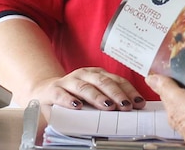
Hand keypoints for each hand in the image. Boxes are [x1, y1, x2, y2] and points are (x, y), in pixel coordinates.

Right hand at [30, 67, 147, 110]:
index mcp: (98, 75)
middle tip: (126, 106)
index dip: (129, 91)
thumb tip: (130, 109)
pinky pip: (61, 94)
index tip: (139, 103)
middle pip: (103, 82)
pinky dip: (69, 100)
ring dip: (98, 97)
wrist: (45, 92)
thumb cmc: (74, 95)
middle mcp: (85, 75)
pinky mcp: (54, 90)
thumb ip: (108, 99)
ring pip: (85, 87)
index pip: (117, 81)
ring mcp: (69, 81)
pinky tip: (77, 106)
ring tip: (108, 106)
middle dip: (117, 94)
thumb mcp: (93, 95)